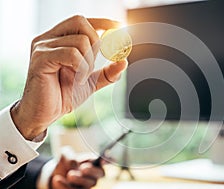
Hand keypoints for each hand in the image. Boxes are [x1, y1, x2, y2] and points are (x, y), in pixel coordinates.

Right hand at [10, 15, 127, 139]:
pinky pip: (72, 54)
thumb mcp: (91, 82)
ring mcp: (43, 47)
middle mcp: (49, 39)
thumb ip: (107, 72)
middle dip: (96, 42)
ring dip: (89, 62)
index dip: (102, 22)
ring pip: (80, 40)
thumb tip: (124, 61)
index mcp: (59, 40)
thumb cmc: (63, 95)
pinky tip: (77, 79)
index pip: (81, 21)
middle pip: (80, 22)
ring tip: (81, 77)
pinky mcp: (41, 58)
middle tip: (92, 64)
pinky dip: (81, 67)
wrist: (45, 114)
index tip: (119, 27)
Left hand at [50, 153, 104, 188]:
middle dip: (92, 171)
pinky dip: (64, 186)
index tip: (103, 160)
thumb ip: (69, 156)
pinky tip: (57, 180)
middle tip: (83, 168)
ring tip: (69, 174)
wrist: (56, 175)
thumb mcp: (65, 155)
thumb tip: (74, 164)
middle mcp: (94, 174)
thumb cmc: (66, 163)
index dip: (107, 160)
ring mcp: (87, 185)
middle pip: (100, 174)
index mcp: (94, 162)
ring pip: (89, 184)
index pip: (105, 161)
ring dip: (79, 179)